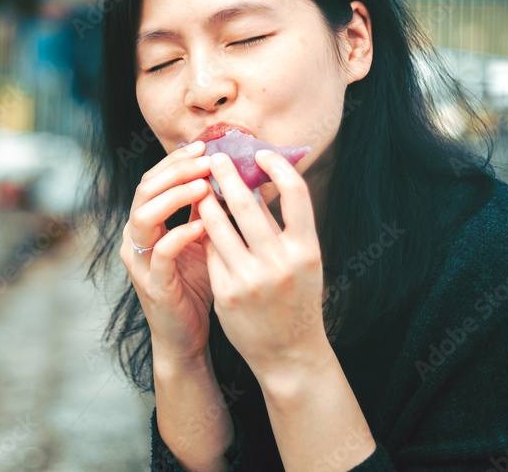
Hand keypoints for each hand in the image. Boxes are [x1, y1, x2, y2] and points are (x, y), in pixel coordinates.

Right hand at [120, 141, 213, 362]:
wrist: (186, 337)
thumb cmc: (196, 287)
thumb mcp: (202, 241)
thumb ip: (205, 211)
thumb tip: (230, 174)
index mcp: (146, 224)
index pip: (153, 180)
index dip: (176, 161)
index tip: (205, 146)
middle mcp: (135, 238)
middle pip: (144, 190)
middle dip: (175, 170)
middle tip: (206, 158)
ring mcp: (139, 261)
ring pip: (143, 216)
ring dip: (174, 196)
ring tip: (204, 185)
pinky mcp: (152, 284)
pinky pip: (160, 252)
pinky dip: (180, 234)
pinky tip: (203, 225)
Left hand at [197, 149, 330, 382]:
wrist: (289, 353)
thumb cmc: (297, 298)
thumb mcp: (304, 262)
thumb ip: (285, 227)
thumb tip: (258, 182)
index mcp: (307, 250)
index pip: (296, 194)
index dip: (278, 167)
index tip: (262, 153)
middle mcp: (280, 262)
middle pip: (248, 203)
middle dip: (228, 175)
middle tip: (216, 158)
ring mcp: (250, 278)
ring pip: (218, 224)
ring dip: (207, 200)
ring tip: (201, 185)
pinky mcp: (226, 292)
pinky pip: (209, 251)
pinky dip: (204, 233)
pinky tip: (200, 221)